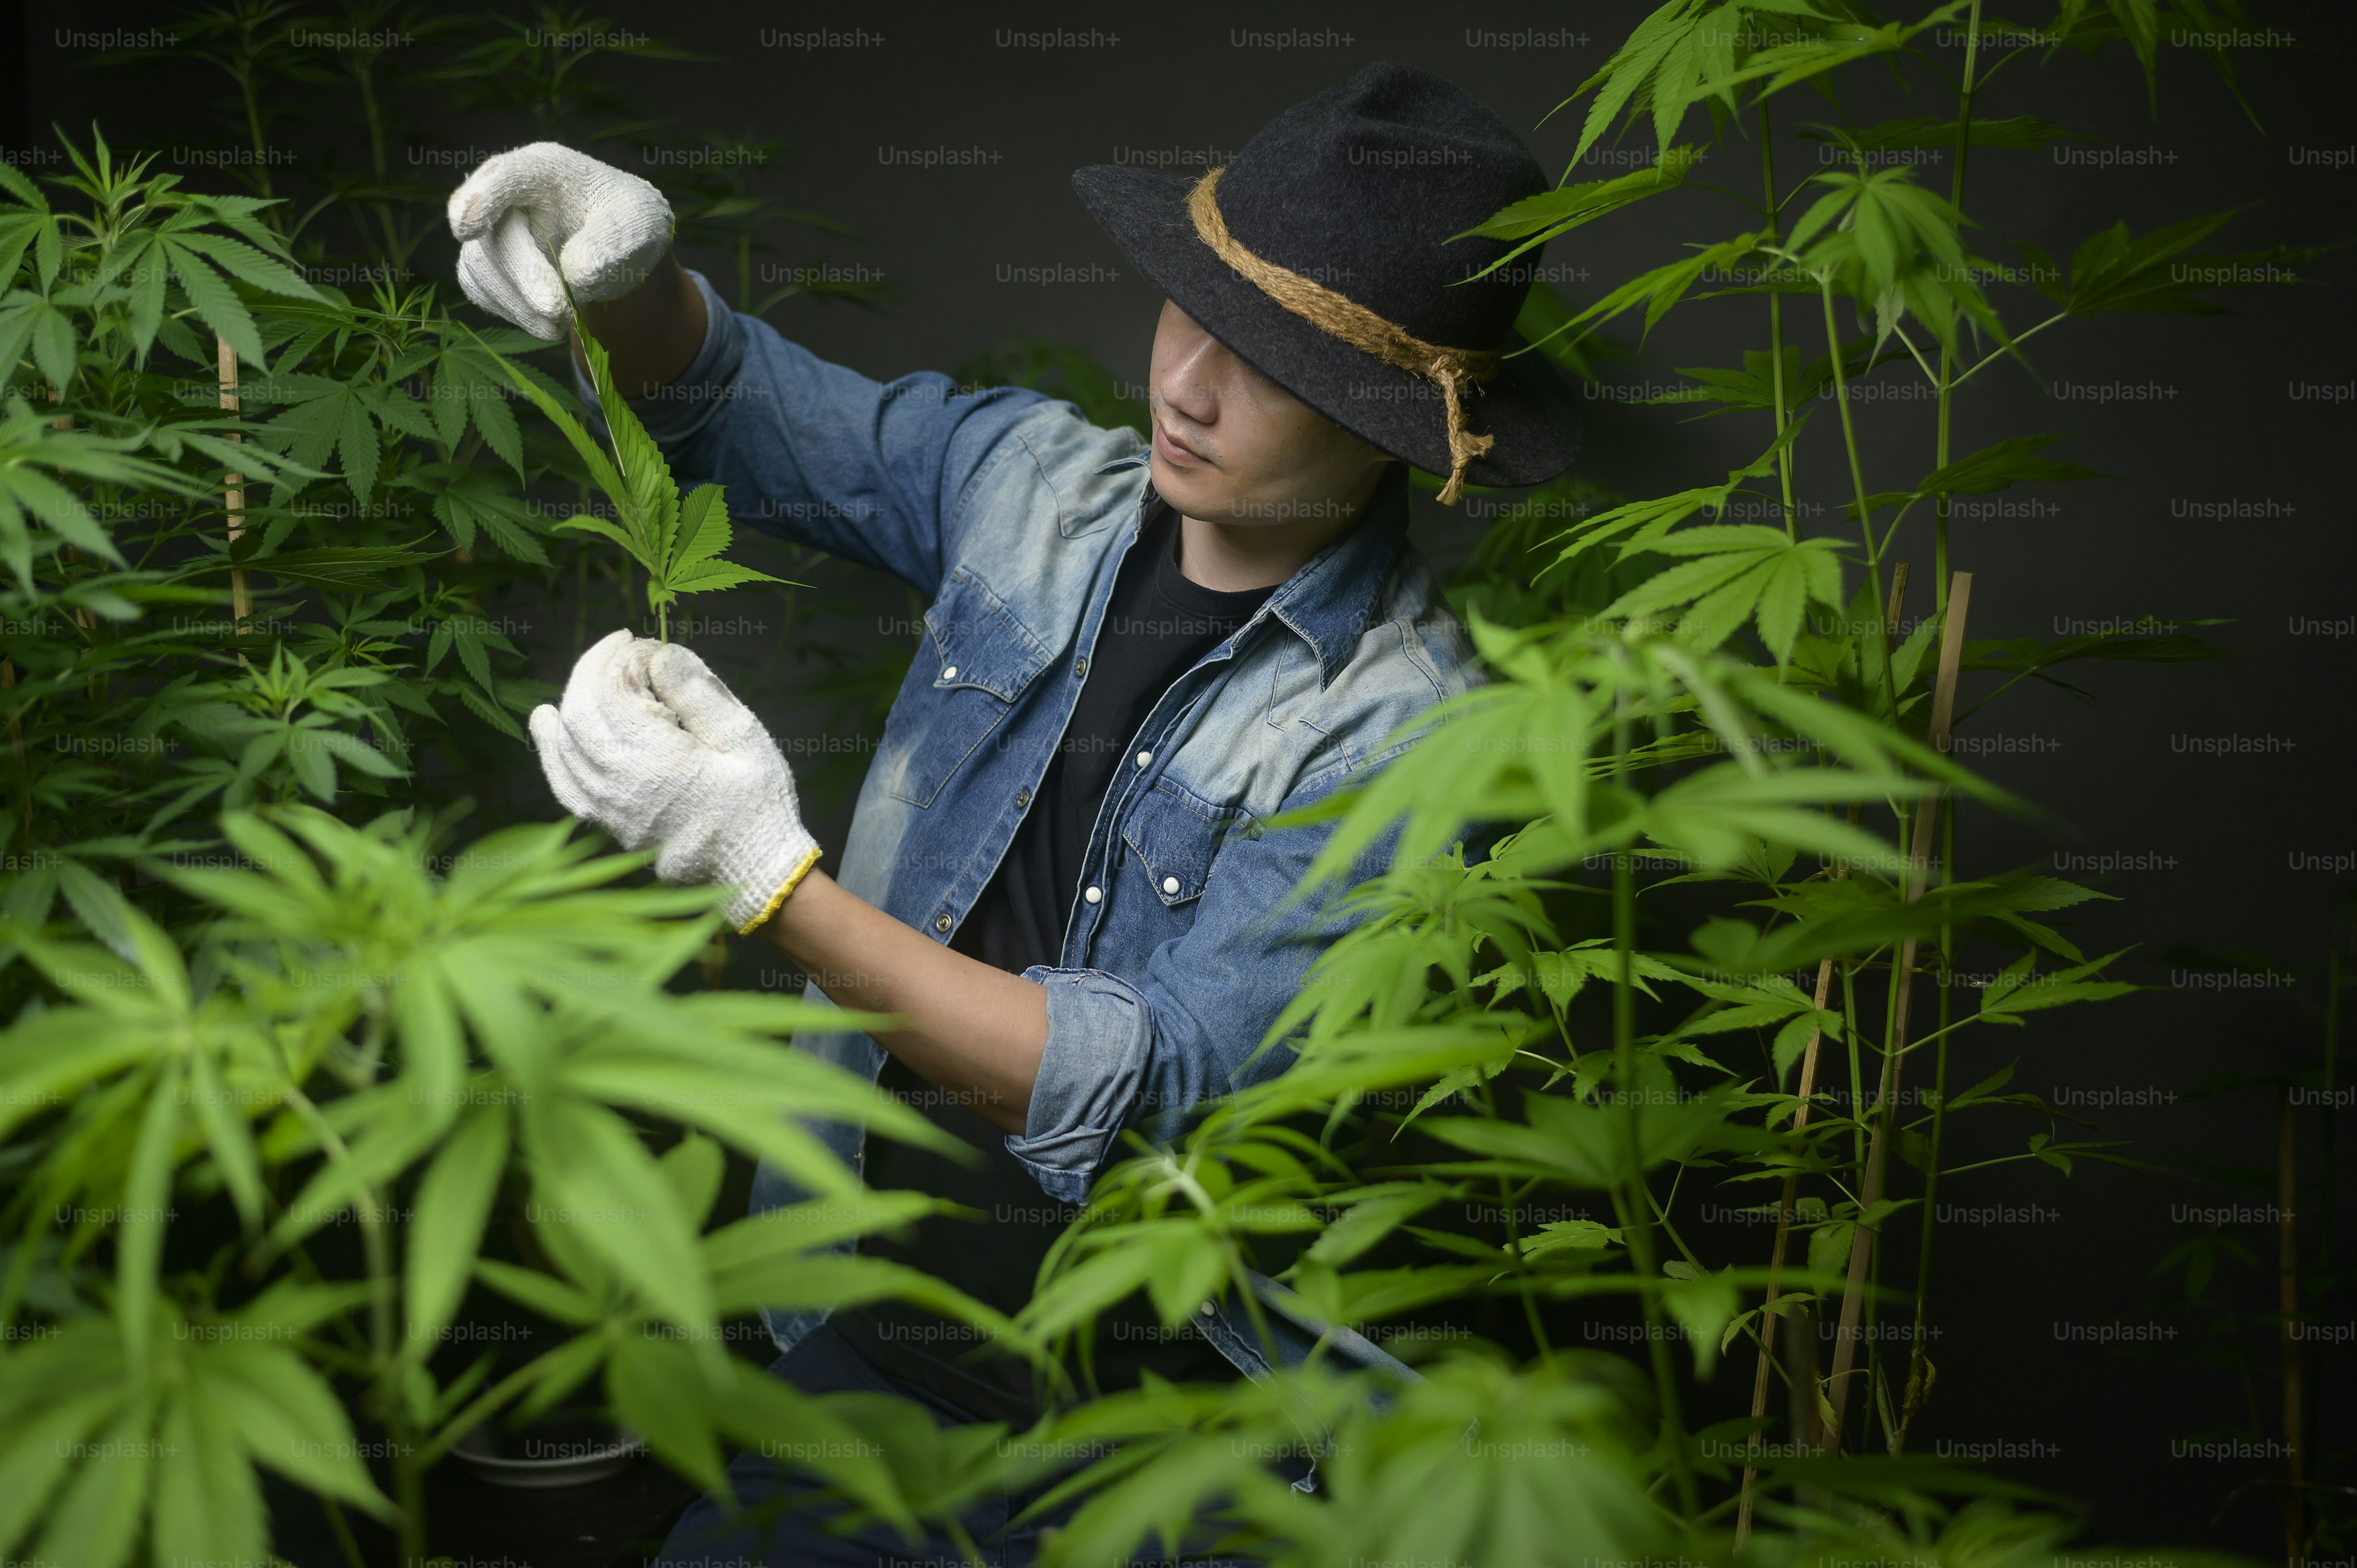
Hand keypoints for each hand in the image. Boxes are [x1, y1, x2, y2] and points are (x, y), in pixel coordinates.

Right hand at [446, 143, 673, 341]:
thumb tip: (573, 275)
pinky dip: (516, 313)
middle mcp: (507, 194)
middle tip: (557, 310)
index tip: (466, 227)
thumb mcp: (638, 223)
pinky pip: (484, 292)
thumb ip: (611, 242)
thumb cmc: (626, 222)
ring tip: (564, 321)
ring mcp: (490, 230)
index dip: (481, 198)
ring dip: (521, 304)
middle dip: (523, 276)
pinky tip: (548, 320)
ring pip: (482, 269)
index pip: (505, 176)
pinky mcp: (486, 266)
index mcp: (544, 169)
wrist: (617, 247)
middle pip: (493, 235)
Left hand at [530, 630, 820, 931]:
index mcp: (654, 757)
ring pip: (566, 740)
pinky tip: (547, 720)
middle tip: (621, 644)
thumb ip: (698, 692)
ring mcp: (607, 807)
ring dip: (575, 697)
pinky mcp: (607, 822)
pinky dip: (550, 747)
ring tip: (596, 671)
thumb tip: (658, 653)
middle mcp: (618, 783)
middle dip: (595, 667)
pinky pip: (562, 780)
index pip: (613, 688)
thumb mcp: (744, 737)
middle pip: (581, 709)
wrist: (754, 870)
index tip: (646, 642)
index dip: (624, 655)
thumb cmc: (758, 801)